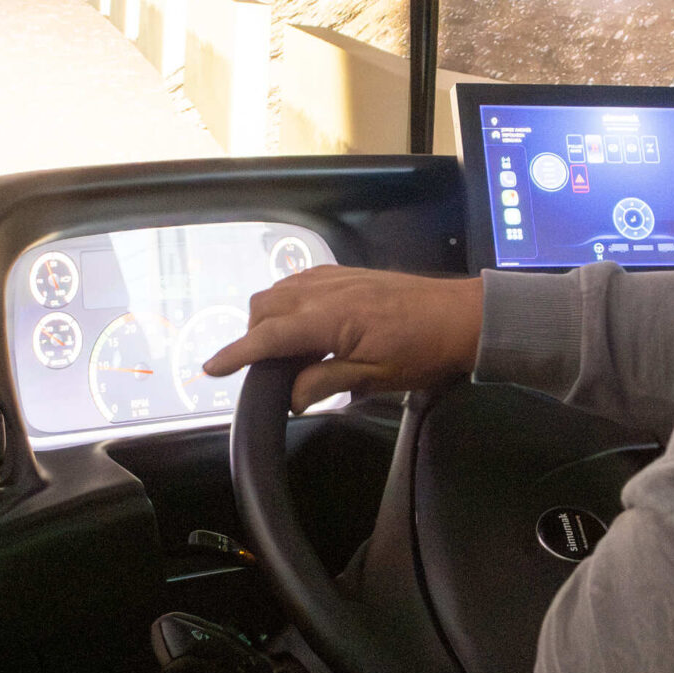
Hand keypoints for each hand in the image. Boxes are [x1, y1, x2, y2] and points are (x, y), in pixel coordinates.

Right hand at [200, 266, 483, 412]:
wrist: (462, 317)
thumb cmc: (423, 352)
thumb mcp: (375, 380)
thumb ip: (326, 383)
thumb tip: (291, 397)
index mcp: (329, 319)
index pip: (269, 336)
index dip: (237, 353)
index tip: (211, 369)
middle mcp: (325, 290)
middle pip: (265, 307)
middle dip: (251, 335)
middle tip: (260, 368)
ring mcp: (336, 277)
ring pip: (280, 290)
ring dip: (268, 317)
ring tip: (280, 348)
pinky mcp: (348, 274)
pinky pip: (301, 280)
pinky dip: (287, 300)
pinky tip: (301, 321)